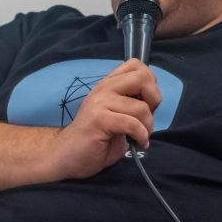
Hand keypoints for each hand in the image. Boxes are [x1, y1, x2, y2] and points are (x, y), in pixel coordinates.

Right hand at [50, 59, 161, 179]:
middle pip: (142, 78)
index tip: (147, 102)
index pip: (135, 65)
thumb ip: (132, 103)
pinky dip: (141, 136)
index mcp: (108, 85)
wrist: (67, 156)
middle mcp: (104, 88)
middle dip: (154, 99)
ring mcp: (100, 102)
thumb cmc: (95, 139)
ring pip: (141, 107)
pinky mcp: (99, 119)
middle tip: (147, 118)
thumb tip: (153, 100)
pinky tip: (138, 144)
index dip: (149, 82)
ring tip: (141, 137)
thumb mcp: (117, 116)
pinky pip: (132, 123)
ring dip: (148, 127)